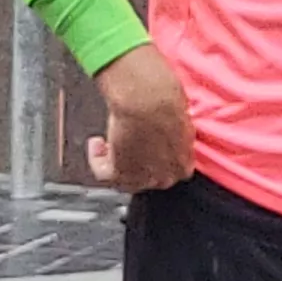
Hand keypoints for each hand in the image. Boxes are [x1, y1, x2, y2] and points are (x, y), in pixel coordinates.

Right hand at [87, 44, 194, 191]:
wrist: (148, 101)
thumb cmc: (166, 101)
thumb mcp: (180, 120)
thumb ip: (174, 133)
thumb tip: (165, 128)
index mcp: (185, 164)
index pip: (169, 172)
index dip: (155, 158)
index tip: (147, 146)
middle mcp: (166, 176)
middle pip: (147, 179)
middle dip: (136, 163)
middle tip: (125, 146)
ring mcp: (143, 178)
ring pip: (123, 180)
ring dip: (113, 162)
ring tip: (107, 144)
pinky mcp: (119, 173)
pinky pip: (103, 174)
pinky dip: (96, 160)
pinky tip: (96, 143)